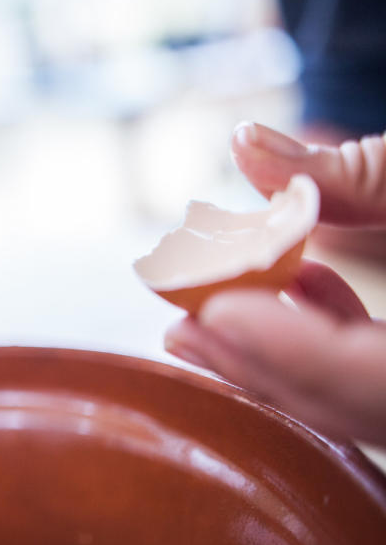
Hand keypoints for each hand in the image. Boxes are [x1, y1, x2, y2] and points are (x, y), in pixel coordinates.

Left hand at [166, 122, 385, 444]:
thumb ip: (360, 172)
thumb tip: (244, 143)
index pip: (375, 382)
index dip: (293, 349)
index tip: (215, 312)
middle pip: (352, 400)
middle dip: (263, 363)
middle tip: (178, 331)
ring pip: (361, 394)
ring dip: (285, 353)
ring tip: (206, 318)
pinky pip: (381, 368)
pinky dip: (336, 333)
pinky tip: (300, 286)